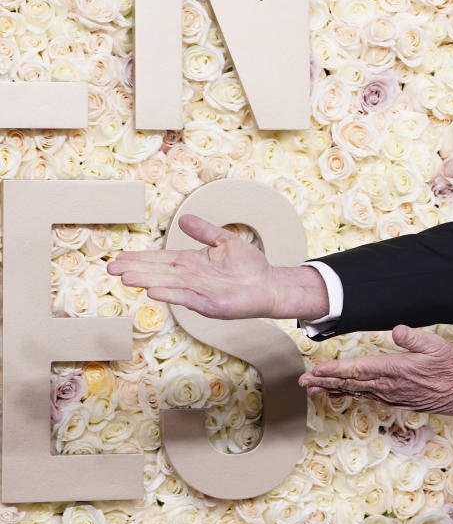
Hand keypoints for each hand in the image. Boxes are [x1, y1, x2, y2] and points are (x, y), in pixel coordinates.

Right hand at [107, 214, 328, 319]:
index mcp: (192, 264)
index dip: (141, 259)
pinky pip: (188, 298)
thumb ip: (204, 231)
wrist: (269, 284)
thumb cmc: (249, 266)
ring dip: (147, 281)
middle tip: (112, 268)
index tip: (119, 258)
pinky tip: (153, 291)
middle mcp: (192, 279)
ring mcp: (199, 292)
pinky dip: (171, 295)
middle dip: (136, 270)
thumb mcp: (225, 242)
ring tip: (126, 278)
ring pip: (168, 285)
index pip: (161, 260)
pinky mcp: (211, 304)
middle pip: (159, 272)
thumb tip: (183, 219)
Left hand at [299, 325, 452, 422]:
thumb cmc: (448, 368)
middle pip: (350, 383)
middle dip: (325, 381)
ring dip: (332, 388)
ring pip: (355, 391)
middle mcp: (388, 386)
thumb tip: (396, 330)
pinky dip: (349, 393)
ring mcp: (389, 395)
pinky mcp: (393, 399)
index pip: (359, 369)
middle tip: (303, 382)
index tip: (317, 370)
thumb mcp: (436, 346)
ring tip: (313, 387)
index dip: (336, 370)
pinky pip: (365, 395)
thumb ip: (414, 338)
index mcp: (395, 370)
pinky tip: (340, 391)